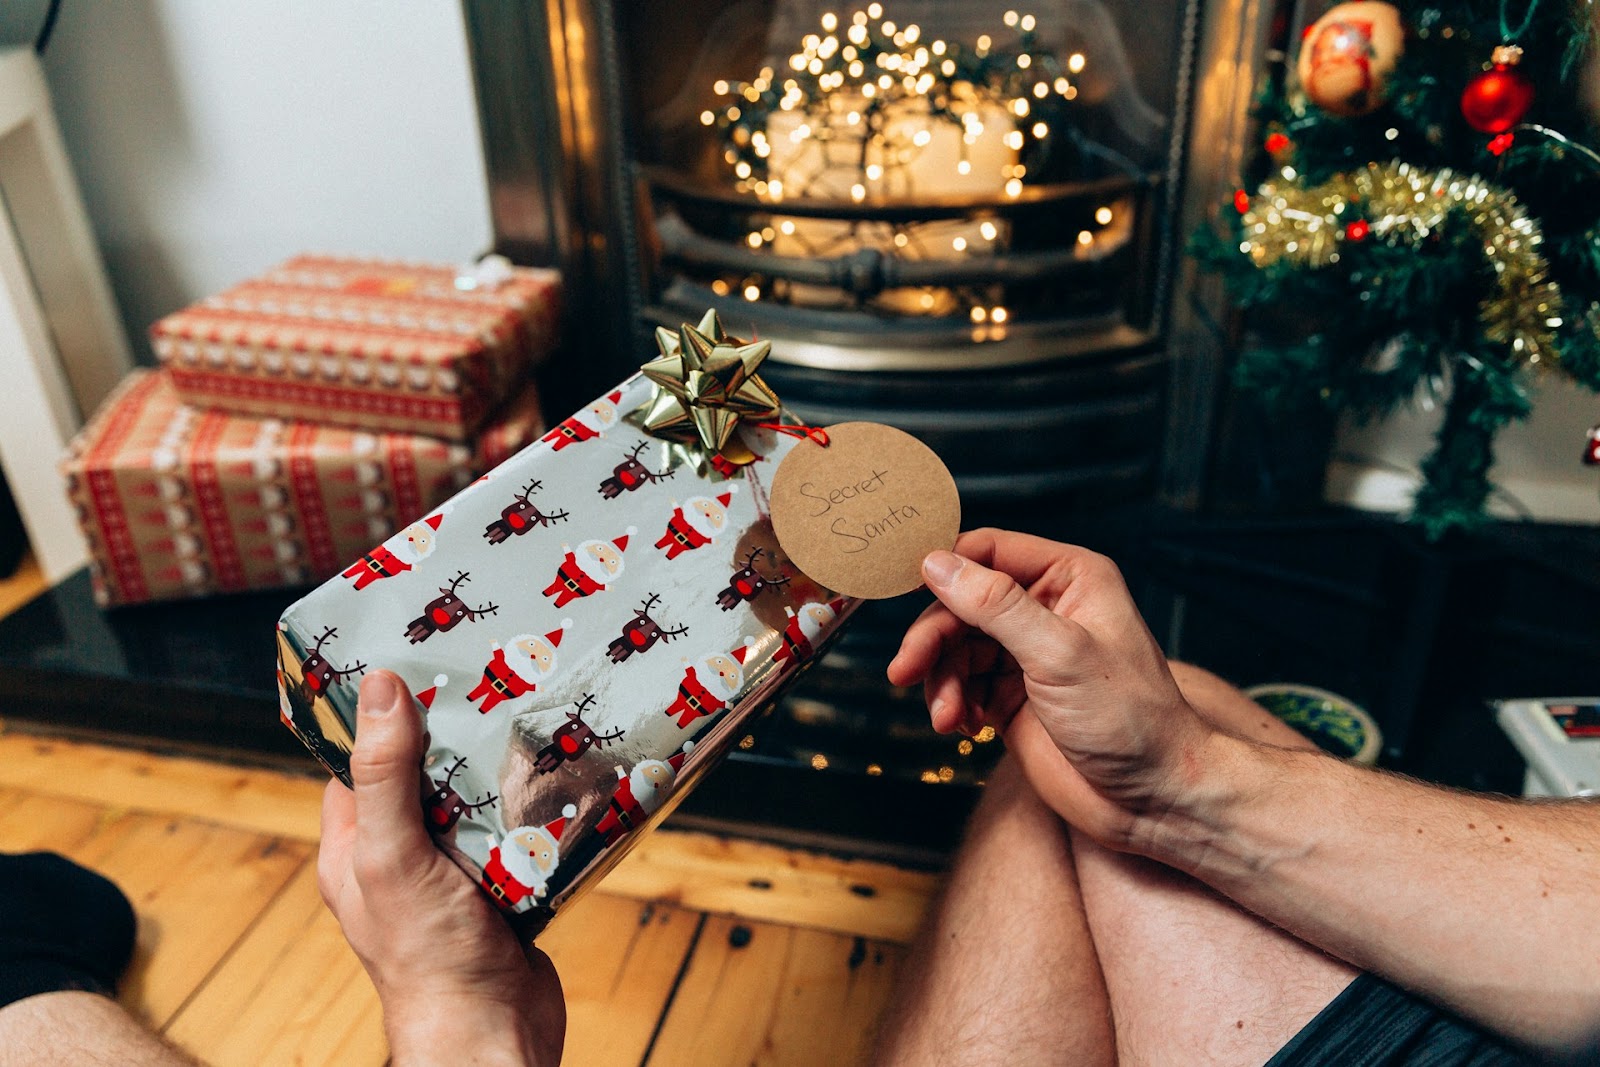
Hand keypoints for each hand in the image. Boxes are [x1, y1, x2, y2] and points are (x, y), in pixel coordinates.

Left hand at [319, 670, 564, 1065]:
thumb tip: (378, 689)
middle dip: (451, 734)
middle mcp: (399, 858)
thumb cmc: (427, 957)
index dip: (378, 716)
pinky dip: (532, 806)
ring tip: (525, 716)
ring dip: (498, 769)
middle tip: (485, 680)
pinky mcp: (501, 888)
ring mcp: (451, 875)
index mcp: (355, 849)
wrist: (494, 1033)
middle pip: (422, 775)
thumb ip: (384, 776)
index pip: (358, 763)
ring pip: (473, 801)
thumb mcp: (392, 854)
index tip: (412, 665)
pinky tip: (555, 777)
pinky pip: (514, 832)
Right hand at [888, 529, 1216, 847]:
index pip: (989, 550)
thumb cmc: (1131, 720)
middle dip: (932, 638)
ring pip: (954, 646)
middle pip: (960, 601)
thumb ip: (996, 606)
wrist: (1151, 799)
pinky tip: (962, 727)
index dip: (945, 566)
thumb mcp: (1060, 653)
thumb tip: (938, 563)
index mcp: (1069, 578)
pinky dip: (952, 703)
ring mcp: (1025, 654)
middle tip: (905, 670)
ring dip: (941, 679)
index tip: (906, 588)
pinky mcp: (1011, 696)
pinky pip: (961, 684)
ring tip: (946, 716)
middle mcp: (1045, 608)